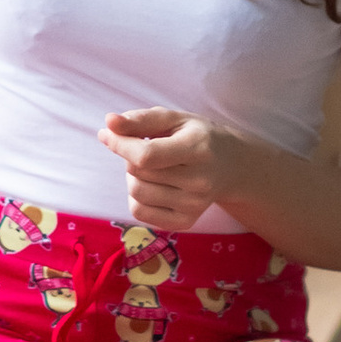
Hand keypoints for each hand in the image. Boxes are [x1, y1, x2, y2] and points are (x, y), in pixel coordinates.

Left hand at [101, 106, 246, 230]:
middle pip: (138, 173)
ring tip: (151, 168)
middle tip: (147, 149)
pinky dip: (137, 197)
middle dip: (131, 157)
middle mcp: (199, 181)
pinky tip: (153, 185)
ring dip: (133, 177)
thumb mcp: (174, 119)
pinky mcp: (186, 222)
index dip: (120, 145)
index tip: (108, 134)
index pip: (147, 156)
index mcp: (198, 149)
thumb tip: (109, 123)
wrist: (232, 167)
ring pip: (136, 193)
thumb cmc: (198, 137)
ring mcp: (193, 205)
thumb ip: (140, 119)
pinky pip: (140, 212)